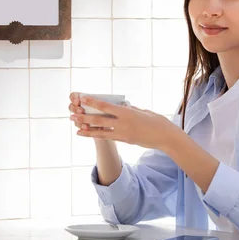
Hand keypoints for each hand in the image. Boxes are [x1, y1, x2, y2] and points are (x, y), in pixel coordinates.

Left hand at [69, 95, 183, 150]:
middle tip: (72, 115)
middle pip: (100, 120)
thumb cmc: (158, 121)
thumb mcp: (144, 111)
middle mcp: (123, 123)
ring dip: (87, 129)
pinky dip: (97, 135)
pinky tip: (89, 135)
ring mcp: (123, 134)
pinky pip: (108, 137)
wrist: (166, 138)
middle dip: (85, 117)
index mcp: (128, 112)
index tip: (82, 98)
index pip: (106, 106)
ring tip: (76, 128)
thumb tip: (123, 106)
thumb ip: (132, 109)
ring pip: (101, 131)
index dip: (93, 102)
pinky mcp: (125, 140)